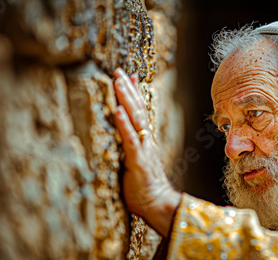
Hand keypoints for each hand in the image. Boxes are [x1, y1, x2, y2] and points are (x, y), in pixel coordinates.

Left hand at [113, 68, 180, 236]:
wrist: (159, 206)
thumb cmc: (144, 189)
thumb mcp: (136, 165)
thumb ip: (131, 150)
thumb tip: (122, 140)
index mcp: (145, 142)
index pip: (140, 113)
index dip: (134, 94)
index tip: (128, 77)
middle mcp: (146, 141)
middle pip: (138, 110)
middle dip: (128, 89)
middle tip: (120, 71)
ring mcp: (143, 149)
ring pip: (135, 119)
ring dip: (127, 98)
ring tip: (119, 80)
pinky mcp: (138, 161)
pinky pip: (131, 140)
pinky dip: (124, 124)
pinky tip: (118, 110)